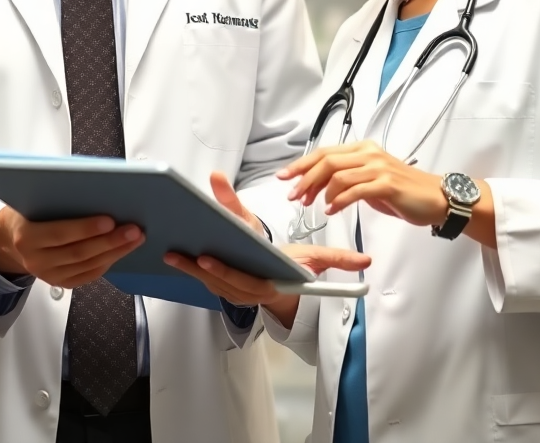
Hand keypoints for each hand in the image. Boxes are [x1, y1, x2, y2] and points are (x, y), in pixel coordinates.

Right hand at [0, 206, 144, 288]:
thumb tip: (96, 183)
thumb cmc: (26, 212)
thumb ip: (58, 196)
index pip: (60, 234)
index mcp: (27, 236)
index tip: (110, 220)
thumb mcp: (33, 199)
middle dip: (110, 241)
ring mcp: (48, 275)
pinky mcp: (60, 283)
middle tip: (133, 229)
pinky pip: (88, 275)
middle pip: (79, 253)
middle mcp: (36, 260)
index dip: (86, 228)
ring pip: (87, 266)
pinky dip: (108, 262)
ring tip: (135, 238)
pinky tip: (122, 250)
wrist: (9, 239)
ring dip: (115, 252)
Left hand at [164, 244, 369, 330]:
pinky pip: (203, 279)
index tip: (208, 257)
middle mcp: (248, 288)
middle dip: (199, 268)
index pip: (244, 280)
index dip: (225, 271)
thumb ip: (339, 260)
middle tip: (183, 251)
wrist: (282, 284)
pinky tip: (173, 253)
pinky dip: (187, 268)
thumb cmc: (293, 266)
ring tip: (171, 250)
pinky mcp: (222, 283)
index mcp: (268, 282)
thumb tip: (367, 263)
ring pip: (207, 280)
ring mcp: (233, 288)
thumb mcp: (314, 258)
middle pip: (219, 280)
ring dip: (187, 268)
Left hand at [279, 141, 448, 225]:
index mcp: (363, 149)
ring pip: (338, 174)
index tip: (284, 176)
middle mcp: (369, 154)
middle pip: (327, 160)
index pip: (324, 152)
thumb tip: (321, 187)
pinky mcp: (387, 184)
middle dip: (304, 178)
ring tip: (312, 206)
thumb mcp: (371, 180)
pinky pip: (355, 190)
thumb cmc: (404, 191)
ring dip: (320, 192)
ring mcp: (378, 167)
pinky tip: (331, 209)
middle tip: (293, 195)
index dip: (301, 164)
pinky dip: (339, 201)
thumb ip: (348, 179)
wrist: (436, 198)